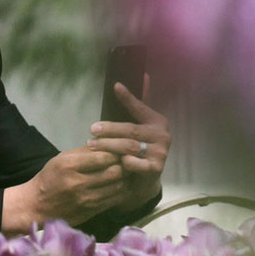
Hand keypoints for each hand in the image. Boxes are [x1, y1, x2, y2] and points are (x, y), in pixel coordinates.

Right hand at [5, 146, 127, 231]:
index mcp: (69, 165)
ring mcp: (85, 200)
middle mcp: (78, 183)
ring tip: (124, 174)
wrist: (36, 205)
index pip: (103, 157)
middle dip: (123, 166)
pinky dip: (120, 192)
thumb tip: (109, 144)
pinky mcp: (90, 212)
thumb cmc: (49, 178)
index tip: (120, 151)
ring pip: (117, 187)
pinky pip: (114, 200)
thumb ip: (84, 152)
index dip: (116, 153)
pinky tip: (118, 186)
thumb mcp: (61, 159)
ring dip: (124, 179)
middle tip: (126, 163)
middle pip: (114, 172)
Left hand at [87, 85, 169, 209]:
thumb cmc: (138, 149)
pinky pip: (136, 164)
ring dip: (109, 145)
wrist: (144, 181)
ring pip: (130, 146)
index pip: (140, 107)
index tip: (116, 87)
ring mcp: (161, 153)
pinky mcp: (156, 169)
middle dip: (109, 129)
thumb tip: (144, 75)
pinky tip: (113, 161)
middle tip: (92, 130)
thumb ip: (138, 104)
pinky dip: (124, 162)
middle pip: (131, 130)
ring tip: (92, 144)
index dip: (128, 98)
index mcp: (157, 121)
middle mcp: (162, 135)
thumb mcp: (138, 126)